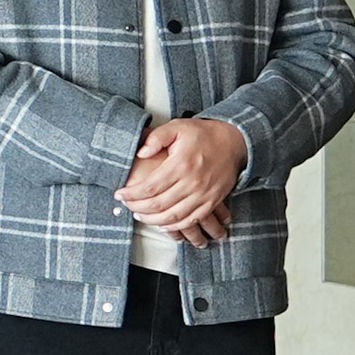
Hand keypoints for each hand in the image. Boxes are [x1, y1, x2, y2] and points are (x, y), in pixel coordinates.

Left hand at [119, 113, 249, 235]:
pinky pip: (191, 220)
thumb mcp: (178, 127)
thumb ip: (156, 137)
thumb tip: (141, 153)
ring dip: (153, 220)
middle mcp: (192, 182)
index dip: (132, 194)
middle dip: (138, 208)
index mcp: (181, 164)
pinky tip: (163, 224)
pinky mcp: (212, 201)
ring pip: (173, 216)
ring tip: (140, 216)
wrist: (235, 142)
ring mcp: (204, 194)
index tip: (119, 195)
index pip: (150, 186)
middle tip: (126, 206)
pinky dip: (175, 227)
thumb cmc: (203, 134)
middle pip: (158, 204)